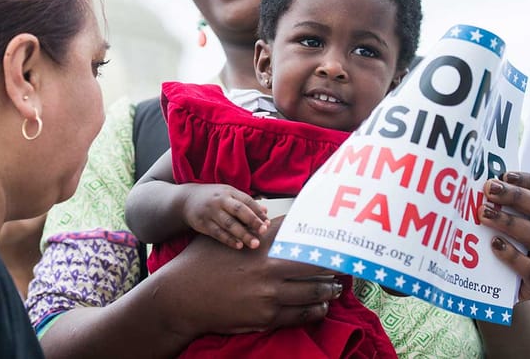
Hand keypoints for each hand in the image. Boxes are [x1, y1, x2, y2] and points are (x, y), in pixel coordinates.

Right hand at [161, 217, 342, 335]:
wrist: (181, 296)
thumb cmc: (200, 263)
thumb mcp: (223, 236)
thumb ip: (249, 229)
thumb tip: (269, 213)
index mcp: (259, 243)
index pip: (299, 234)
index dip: (321, 234)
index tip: (338, 235)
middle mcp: (268, 265)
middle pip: (315, 262)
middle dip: (334, 263)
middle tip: (348, 262)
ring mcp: (269, 293)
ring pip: (313, 290)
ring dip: (330, 288)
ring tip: (338, 286)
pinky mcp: (266, 315)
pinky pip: (301, 314)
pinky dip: (316, 310)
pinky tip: (322, 307)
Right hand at [181, 183, 269, 248]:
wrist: (186, 200)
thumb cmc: (213, 198)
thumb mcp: (228, 194)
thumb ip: (246, 202)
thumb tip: (265, 211)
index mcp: (229, 192)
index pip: (247, 201)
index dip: (258, 212)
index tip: (268, 223)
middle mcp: (220, 200)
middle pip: (239, 210)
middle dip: (253, 221)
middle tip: (263, 231)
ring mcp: (211, 212)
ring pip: (229, 224)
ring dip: (243, 234)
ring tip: (254, 243)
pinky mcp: (203, 224)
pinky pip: (218, 233)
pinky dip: (229, 240)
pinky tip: (238, 245)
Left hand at [479, 172, 529, 300]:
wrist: (500, 287)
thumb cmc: (501, 244)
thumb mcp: (504, 221)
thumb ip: (498, 202)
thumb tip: (472, 178)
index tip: (505, 175)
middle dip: (516, 197)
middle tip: (489, 189)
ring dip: (510, 222)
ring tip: (484, 214)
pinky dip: (513, 256)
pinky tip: (494, 245)